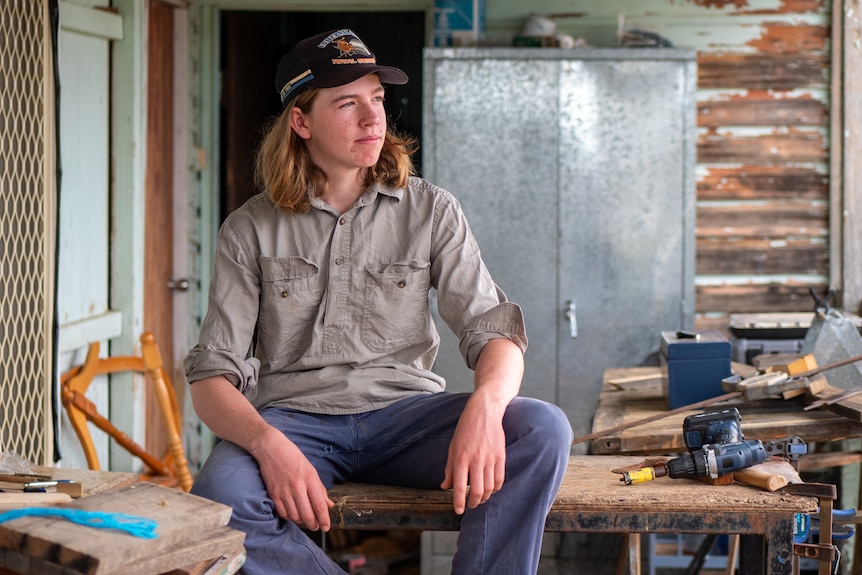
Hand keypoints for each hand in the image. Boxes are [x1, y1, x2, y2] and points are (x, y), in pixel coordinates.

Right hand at [251, 427, 334, 530]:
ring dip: (301, 522)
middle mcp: (297, 486)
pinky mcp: (273, 493)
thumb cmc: (294, 457)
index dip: (324, 520)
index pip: (319, 505)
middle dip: (313, 525)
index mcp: (310, 479)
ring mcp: (283, 491)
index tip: (327, 527)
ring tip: (306, 520)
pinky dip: (289, 517)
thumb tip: (329, 505)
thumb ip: (320, 489)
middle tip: (316, 527)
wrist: (271, 448)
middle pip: (307, 515)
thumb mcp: (311, 470)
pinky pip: (282, 513)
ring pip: (294, 516)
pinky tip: (294, 515)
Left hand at [440, 392, 506, 514]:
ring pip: (489, 488)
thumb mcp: (452, 447)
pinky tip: (490, 489)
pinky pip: (500, 479)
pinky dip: (495, 489)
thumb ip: (449, 468)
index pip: (459, 486)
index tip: (458, 511)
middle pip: (477, 491)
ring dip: (485, 497)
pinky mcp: (501, 456)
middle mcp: (476, 459)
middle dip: (473, 503)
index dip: (458, 502)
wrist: (484, 412)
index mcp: (461, 457)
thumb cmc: (465, 429)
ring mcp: (490, 458)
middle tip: (470, 506)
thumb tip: (445, 486)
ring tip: (480, 499)